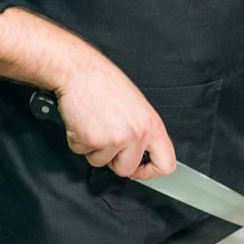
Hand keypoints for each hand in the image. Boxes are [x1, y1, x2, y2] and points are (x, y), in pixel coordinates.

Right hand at [54, 56, 175, 178]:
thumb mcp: (136, 106)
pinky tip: (82, 121)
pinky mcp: (92, 140)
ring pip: (100, 162)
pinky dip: (77, 140)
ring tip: (94, 123)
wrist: (79, 71)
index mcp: (152, 125)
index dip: (151, 172)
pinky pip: (81, 152)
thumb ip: (142, 132)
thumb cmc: (104, 83)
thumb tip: (139, 154)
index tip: (139, 169)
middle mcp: (136, 134)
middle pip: (126, 169)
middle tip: (106, 138)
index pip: (166, 164)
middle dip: (113, 160)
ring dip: (93, 148)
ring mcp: (115, 139)